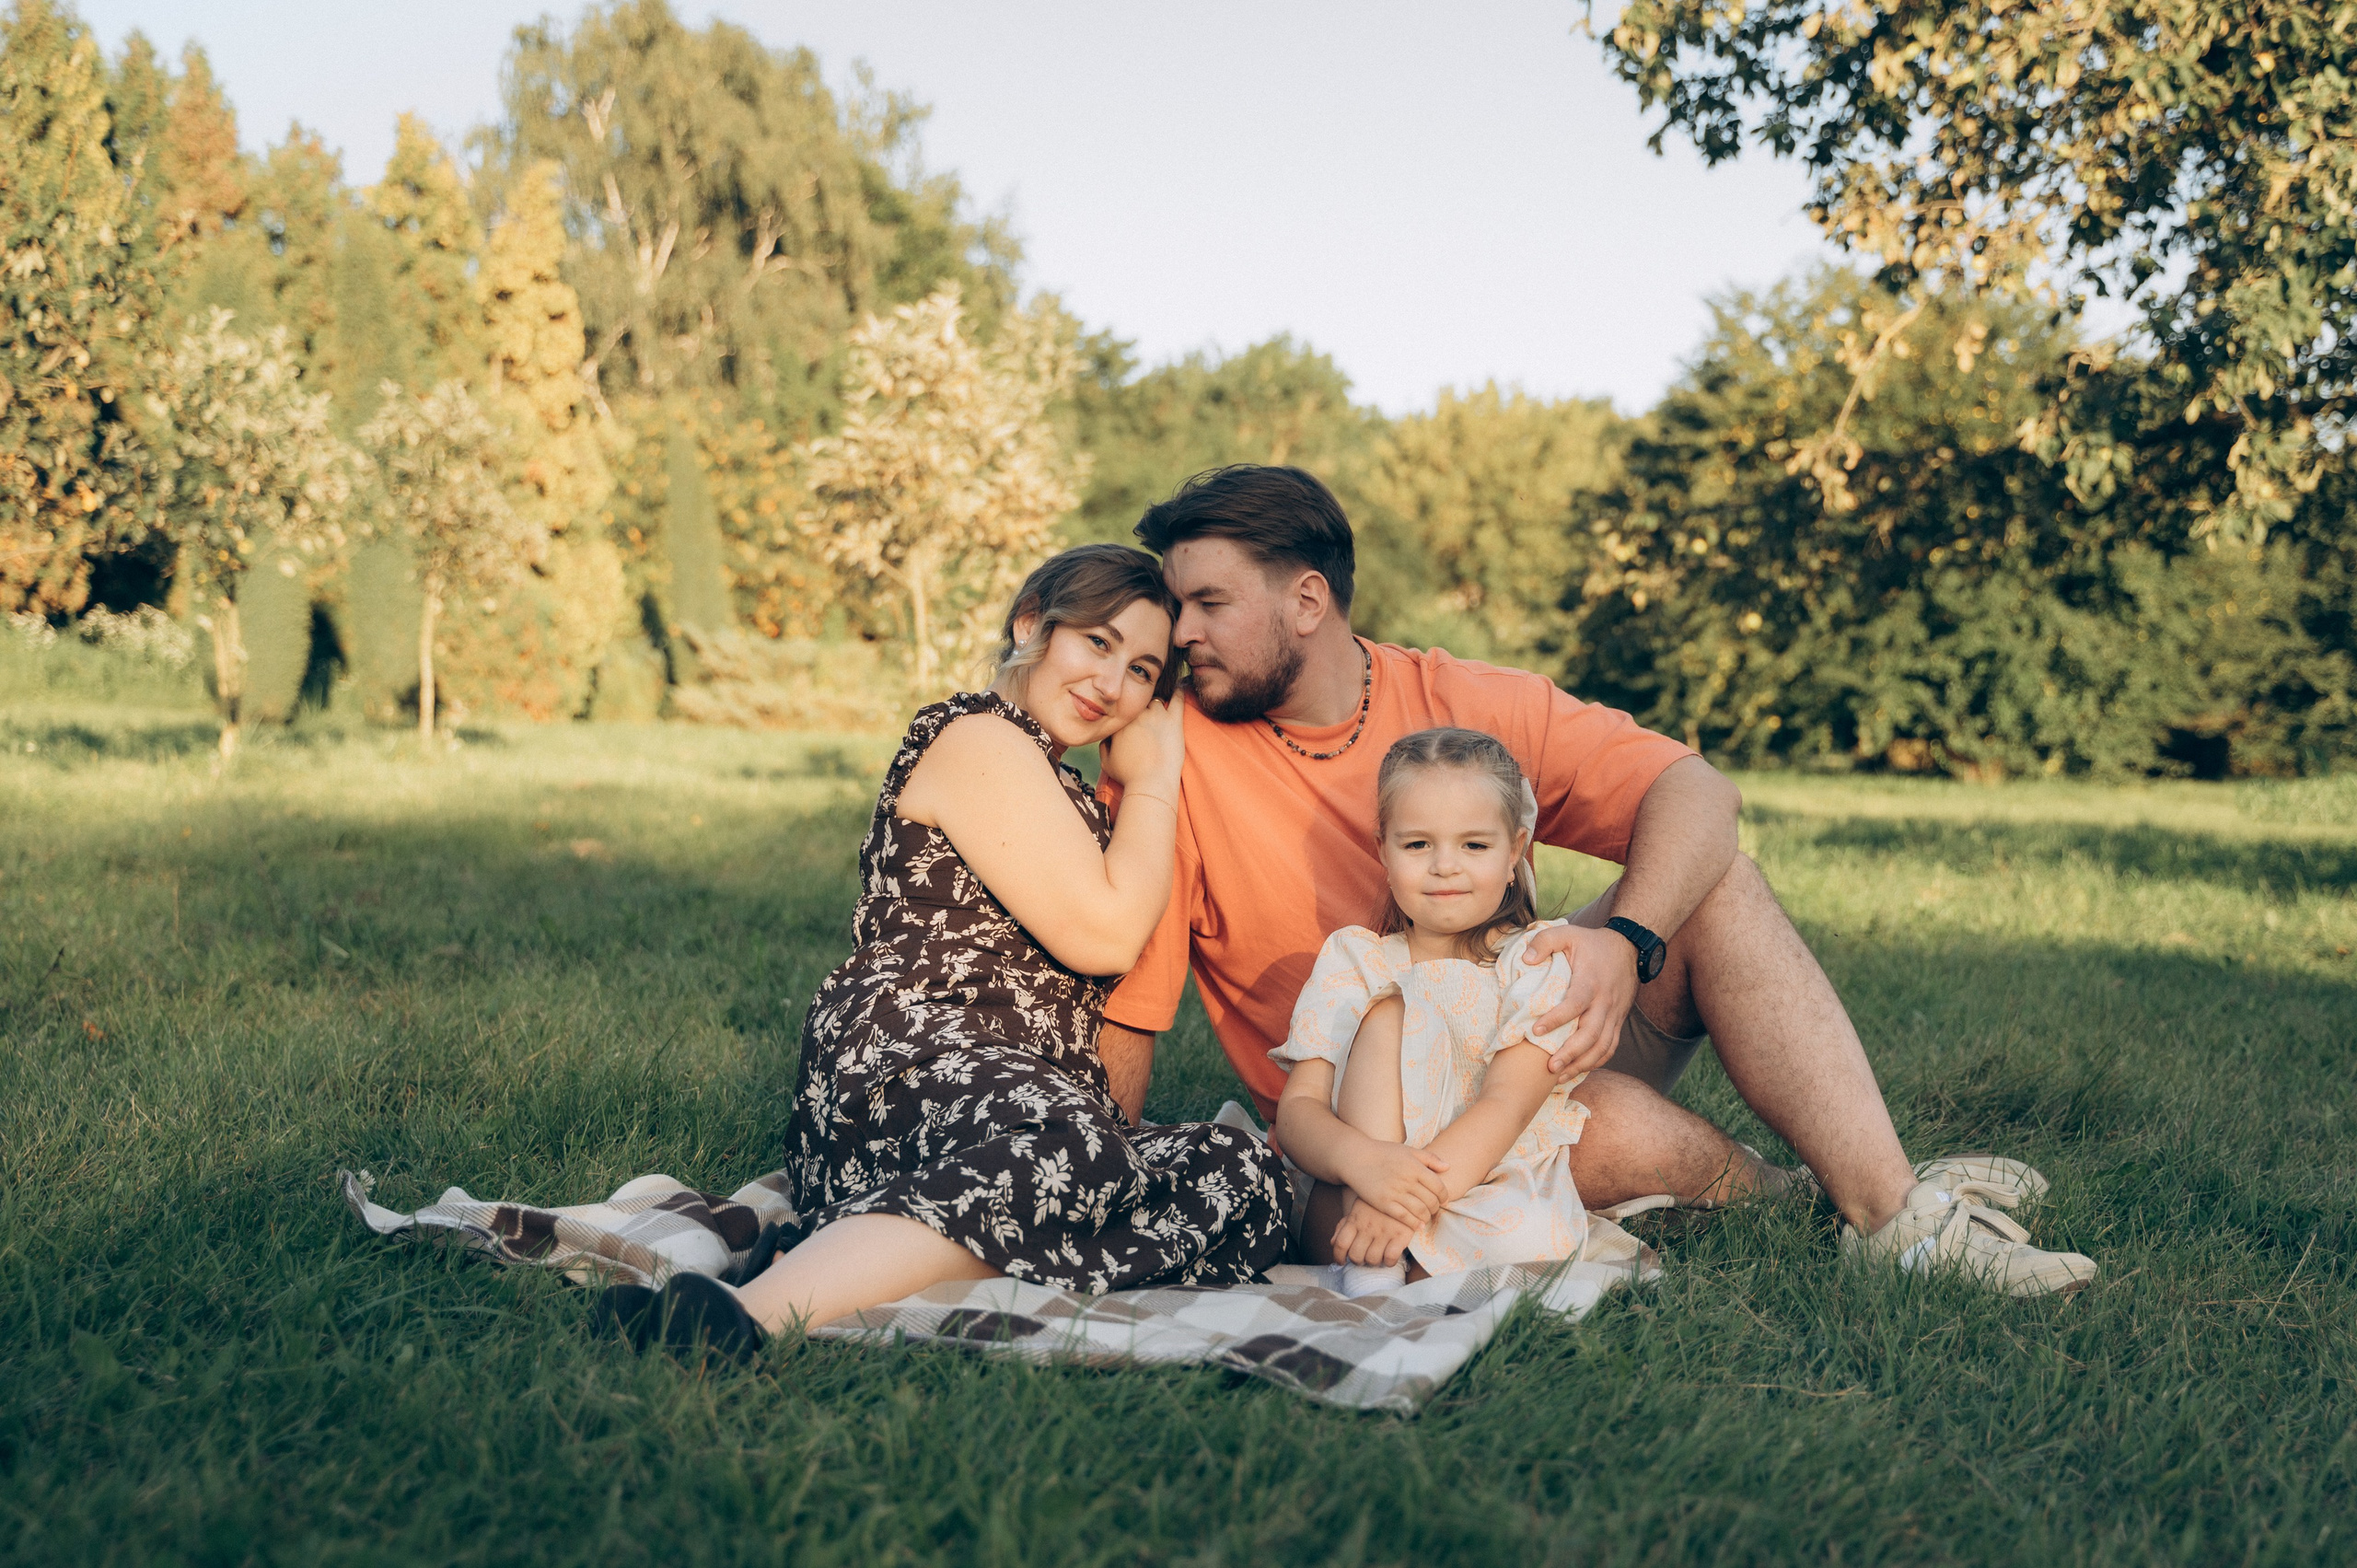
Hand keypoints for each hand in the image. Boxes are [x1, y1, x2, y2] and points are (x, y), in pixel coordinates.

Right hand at [1098, 695, 1183, 795]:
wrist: (1150, 784)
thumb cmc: (1128, 776)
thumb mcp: (1106, 762)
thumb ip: (1103, 744)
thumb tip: (1107, 735)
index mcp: (1120, 722)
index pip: (1123, 708)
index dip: (1127, 713)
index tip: (1132, 718)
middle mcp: (1137, 714)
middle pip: (1139, 701)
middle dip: (1141, 706)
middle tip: (1146, 713)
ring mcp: (1156, 715)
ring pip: (1157, 699)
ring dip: (1157, 701)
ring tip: (1161, 700)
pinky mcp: (1174, 721)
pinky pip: (1178, 699)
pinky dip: (1179, 691)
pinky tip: (1180, 685)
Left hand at [1332, 1194, 1417, 1267]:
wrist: (1404, 1190)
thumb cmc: (1377, 1203)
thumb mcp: (1358, 1209)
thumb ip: (1343, 1225)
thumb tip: (1333, 1243)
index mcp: (1355, 1219)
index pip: (1341, 1244)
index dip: (1338, 1257)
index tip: (1341, 1262)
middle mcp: (1368, 1226)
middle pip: (1355, 1256)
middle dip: (1358, 1260)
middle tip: (1363, 1257)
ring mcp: (1385, 1231)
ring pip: (1372, 1259)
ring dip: (1373, 1262)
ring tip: (1377, 1255)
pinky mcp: (1402, 1235)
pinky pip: (1390, 1258)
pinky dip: (1388, 1262)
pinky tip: (1389, 1256)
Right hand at [1340, 1139, 1450, 1228]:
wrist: (1357, 1157)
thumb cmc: (1383, 1152)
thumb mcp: (1408, 1150)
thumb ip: (1429, 1158)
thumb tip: (1448, 1167)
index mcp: (1415, 1167)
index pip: (1439, 1187)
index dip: (1444, 1196)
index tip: (1443, 1199)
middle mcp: (1407, 1181)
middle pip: (1431, 1201)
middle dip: (1436, 1207)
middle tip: (1434, 1209)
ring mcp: (1395, 1193)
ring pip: (1420, 1211)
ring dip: (1427, 1216)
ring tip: (1426, 1216)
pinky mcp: (1384, 1203)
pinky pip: (1404, 1218)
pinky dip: (1415, 1224)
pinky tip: (1418, 1225)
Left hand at [1521, 922, 1640, 1077]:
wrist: (1629, 948)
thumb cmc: (1592, 943)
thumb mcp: (1567, 933)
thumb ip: (1544, 942)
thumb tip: (1526, 960)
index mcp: (1590, 981)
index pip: (1576, 1004)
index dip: (1557, 1019)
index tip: (1536, 1030)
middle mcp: (1605, 1002)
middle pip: (1591, 1034)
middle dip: (1571, 1053)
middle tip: (1549, 1066)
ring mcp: (1614, 1014)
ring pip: (1603, 1046)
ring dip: (1582, 1064)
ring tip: (1559, 1076)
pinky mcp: (1618, 1022)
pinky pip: (1610, 1047)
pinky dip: (1595, 1062)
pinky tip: (1577, 1070)